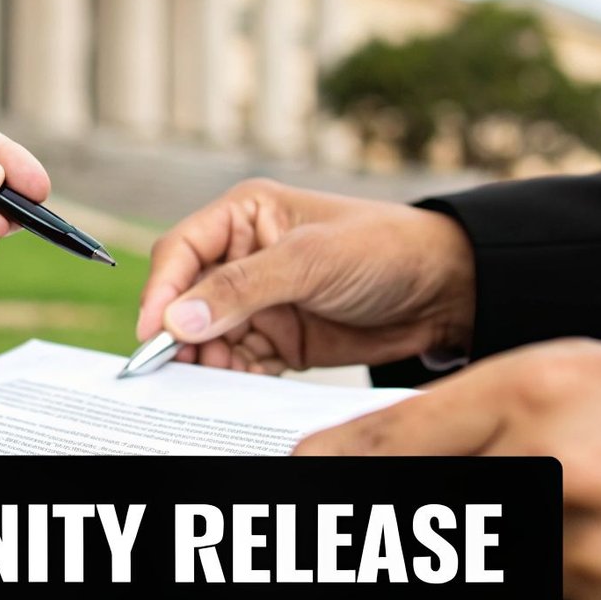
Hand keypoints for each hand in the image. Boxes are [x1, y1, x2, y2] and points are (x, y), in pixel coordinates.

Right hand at [136, 179, 475, 372]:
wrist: (446, 291)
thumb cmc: (385, 248)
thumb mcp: (310, 260)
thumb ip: (243, 288)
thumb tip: (180, 318)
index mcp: (245, 215)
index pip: (182, 251)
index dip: (162, 290)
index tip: (154, 331)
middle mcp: (244, 255)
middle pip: (187, 297)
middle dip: (178, 331)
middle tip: (171, 367)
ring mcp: (261, 299)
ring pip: (208, 334)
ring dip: (203, 358)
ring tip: (206, 379)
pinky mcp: (279, 336)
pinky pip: (238, 359)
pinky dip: (231, 375)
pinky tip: (233, 384)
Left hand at [296, 340, 600, 599]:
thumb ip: (508, 404)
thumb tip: (413, 448)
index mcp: (549, 383)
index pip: (397, 437)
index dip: (335, 467)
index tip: (298, 482)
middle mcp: (558, 470)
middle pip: (418, 514)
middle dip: (389, 520)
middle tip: (372, 523)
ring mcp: (594, 559)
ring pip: (480, 575)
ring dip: (488, 559)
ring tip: (566, 526)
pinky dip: (552, 597)